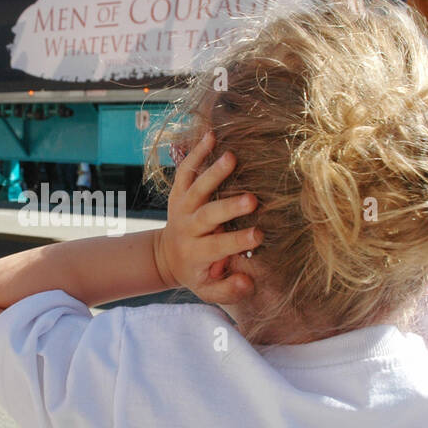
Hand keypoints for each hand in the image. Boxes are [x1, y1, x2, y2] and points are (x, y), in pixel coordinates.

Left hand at [153, 130, 261, 303]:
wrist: (167, 255)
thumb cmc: (198, 273)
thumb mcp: (209, 290)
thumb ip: (228, 290)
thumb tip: (247, 282)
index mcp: (195, 253)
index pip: (216, 247)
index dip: (236, 241)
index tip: (259, 235)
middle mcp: (187, 228)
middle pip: (206, 216)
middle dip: (228, 208)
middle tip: (252, 200)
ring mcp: (182, 207)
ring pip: (195, 189)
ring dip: (213, 173)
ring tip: (232, 157)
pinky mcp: (179, 192)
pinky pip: (185, 171)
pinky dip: (196, 153)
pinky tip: (212, 136)